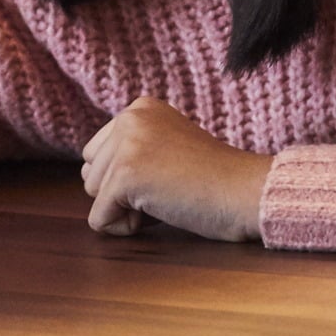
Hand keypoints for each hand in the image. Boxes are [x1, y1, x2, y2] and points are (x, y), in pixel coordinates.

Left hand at [80, 96, 272, 242]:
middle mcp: (128, 117)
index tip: (170, 173)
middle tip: (170, 186)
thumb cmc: (214, 180)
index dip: (130, 177)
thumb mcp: (167, 146)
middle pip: (91, 174)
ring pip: (93, 196)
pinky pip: (100, 220)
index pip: (98, 154)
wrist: (247, 193)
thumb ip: (133, 149)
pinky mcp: (125, 174)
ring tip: (168, 195)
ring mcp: (126, 144)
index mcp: (139, 107)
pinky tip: (164, 211)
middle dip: (123, 192)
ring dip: (127, 208)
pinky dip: (127, 228)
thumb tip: (88, 174)